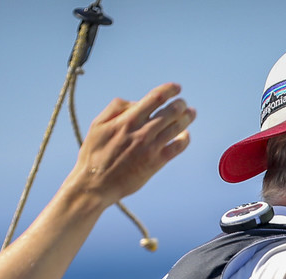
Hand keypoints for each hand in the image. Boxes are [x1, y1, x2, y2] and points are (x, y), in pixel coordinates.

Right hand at [69, 83, 195, 204]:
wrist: (95, 184)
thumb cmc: (94, 154)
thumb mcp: (97, 124)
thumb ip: (116, 108)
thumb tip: (135, 102)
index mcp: (127, 120)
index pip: (155, 98)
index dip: (169, 90)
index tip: (176, 88)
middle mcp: (142, 132)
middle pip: (170, 111)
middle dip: (180, 104)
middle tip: (183, 103)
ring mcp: (150, 148)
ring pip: (176, 128)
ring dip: (187, 118)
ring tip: (191, 113)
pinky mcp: (155, 163)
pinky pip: (176, 148)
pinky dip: (184, 139)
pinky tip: (185, 135)